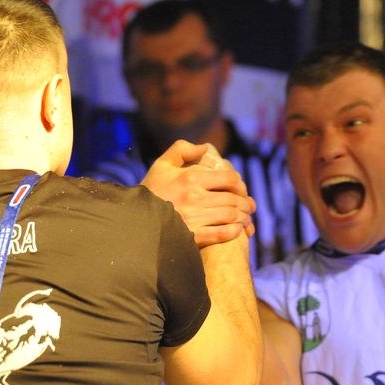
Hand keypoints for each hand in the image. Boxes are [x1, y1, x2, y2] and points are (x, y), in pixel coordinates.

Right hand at [141, 140, 255, 247]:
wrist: (134, 220)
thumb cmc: (150, 191)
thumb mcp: (162, 165)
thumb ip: (182, 150)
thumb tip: (206, 148)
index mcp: (191, 177)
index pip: (229, 178)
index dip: (240, 184)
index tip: (242, 190)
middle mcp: (195, 196)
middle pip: (233, 199)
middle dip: (246, 203)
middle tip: (250, 207)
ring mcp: (194, 217)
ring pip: (231, 216)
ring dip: (243, 218)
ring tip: (246, 220)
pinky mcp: (192, 236)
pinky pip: (222, 234)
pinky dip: (233, 232)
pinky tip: (236, 231)